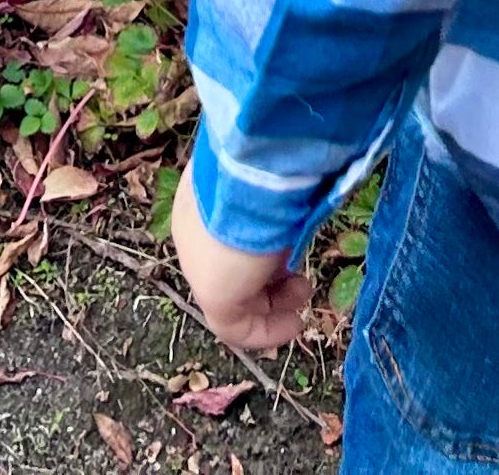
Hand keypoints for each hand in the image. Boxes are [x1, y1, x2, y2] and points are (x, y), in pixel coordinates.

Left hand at [171, 167, 312, 353]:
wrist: (251, 172)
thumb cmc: (267, 167)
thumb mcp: (269, 181)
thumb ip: (276, 198)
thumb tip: (299, 198)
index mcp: (203, 204)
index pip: (227, 241)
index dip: (264, 253)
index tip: (294, 255)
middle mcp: (195, 236)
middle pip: (233, 271)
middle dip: (273, 281)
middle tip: (302, 280)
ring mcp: (199, 267)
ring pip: (236, 299)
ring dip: (275, 303)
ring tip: (303, 294)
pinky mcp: (212, 296)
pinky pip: (237, 326)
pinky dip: (266, 332)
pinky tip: (294, 325)